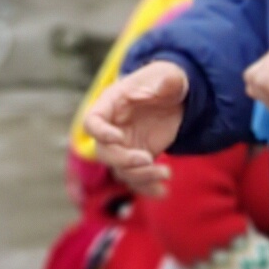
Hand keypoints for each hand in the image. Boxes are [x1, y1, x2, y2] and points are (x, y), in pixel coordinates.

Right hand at [82, 62, 188, 198]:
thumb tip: (168, 82)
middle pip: (104, 153)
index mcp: (111, 105)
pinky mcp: (137, 159)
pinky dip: (148, 188)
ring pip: (121, 170)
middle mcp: (112, 129)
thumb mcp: (169, 77)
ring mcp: (124, 146)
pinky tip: (163, 192)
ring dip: (141, 177)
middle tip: (148, 159)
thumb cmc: (165, 80)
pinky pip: (136, 179)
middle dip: (124, 160)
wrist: (175, 97)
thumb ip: (167, 81)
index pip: (92, 122)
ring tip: (166, 172)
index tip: (119, 138)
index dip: (100, 133)